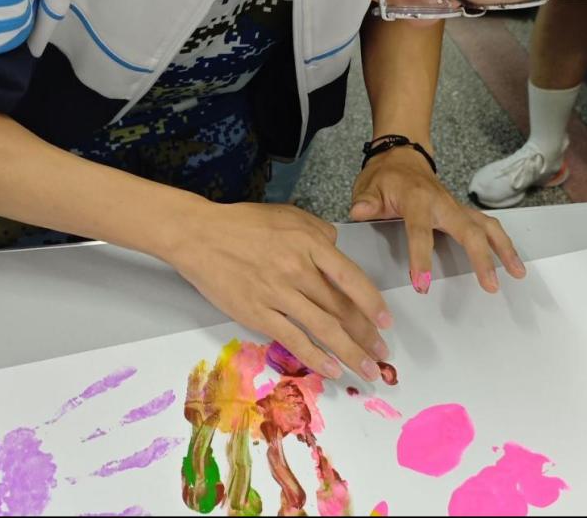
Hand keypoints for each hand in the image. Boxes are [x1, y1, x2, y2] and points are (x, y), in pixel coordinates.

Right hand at [170, 200, 393, 382]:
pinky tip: (332, 370)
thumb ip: (319, 233)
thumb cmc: (244, 223)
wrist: (200, 234)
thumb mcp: (288, 215)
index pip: (351, 278)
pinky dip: (315, 357)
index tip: (386, 321)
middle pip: (340, 308)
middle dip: (366, 335)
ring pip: (323, 328)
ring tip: (367, 369)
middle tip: (383, 353)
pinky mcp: (257, 313)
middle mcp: (297, 270)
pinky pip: (293, 339)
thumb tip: (338, 251)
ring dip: (350, 352)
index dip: (372, 303)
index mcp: (309, 243)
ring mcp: (277, 293)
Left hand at [350, 147, 525, 294]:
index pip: (420, 231)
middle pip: (468, 229)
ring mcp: (456, 207)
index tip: (422, 283)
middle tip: (490, 285)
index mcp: (416, 199)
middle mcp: (443, 203)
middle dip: (481, 257)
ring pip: (486, 226)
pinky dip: (502, 243)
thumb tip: (360, 212)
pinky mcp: (462, 212)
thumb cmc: (385, 175)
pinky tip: (512, 262)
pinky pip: (487, 226)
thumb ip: (366, 202)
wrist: (401, 155)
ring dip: (504, 249)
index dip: (421, 257)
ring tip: (517, 273)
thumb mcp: (369, 186)